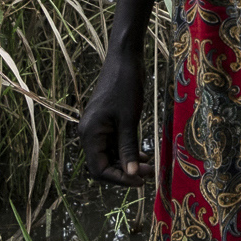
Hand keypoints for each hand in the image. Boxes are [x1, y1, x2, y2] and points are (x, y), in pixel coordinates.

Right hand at [78, 40, 150, 187]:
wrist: (124, 59)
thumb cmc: (126, 86)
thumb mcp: (129, 120)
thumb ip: (128, 148)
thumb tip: (132, 175)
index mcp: (90, 134)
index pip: (99, 169)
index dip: (119, 179)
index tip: (140, 181)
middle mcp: (89, 133)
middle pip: (103, 165)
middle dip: (125, 172)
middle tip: (150, 174)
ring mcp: (97, 128)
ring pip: (110, 156)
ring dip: (128, 163)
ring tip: (150, 166)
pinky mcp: (106, 123)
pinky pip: (114, 144)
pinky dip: (127, 151)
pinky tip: (143, 154)